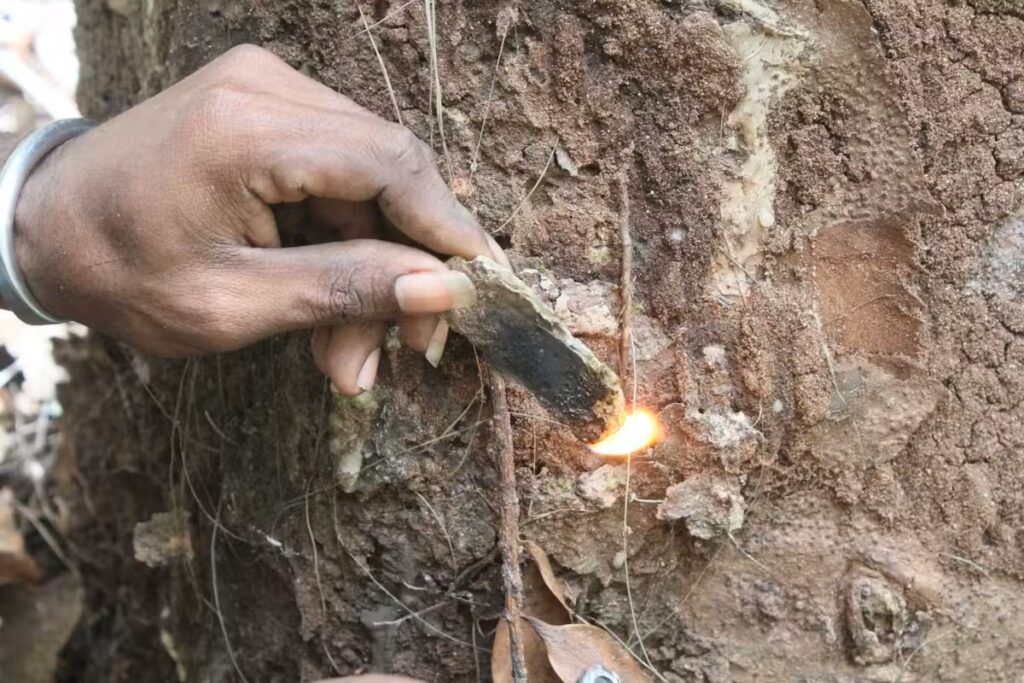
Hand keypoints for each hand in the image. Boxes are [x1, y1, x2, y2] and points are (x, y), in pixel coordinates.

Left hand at [13, 44, 506, 393]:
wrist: (45, 226)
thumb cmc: (120, 273)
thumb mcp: (231, 306)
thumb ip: (342, 290)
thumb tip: (440, 291)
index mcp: (246, 129)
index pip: (388, 163)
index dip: (445, 229)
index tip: (478, 291)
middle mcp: (265, 87)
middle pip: (386, 170)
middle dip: (406, 264)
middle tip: (406, 349)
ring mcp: (265, 89)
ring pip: (366, 179)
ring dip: (372, 263)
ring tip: (350, 354)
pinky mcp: (265, 107)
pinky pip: (335, 173)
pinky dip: (343, 239)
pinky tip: (329, 299)